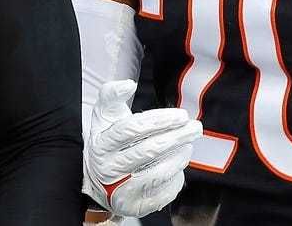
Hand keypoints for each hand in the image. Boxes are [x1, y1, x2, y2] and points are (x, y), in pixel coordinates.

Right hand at [84, 80, 202, 217]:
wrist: (96, 177)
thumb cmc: (108, 139)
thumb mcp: (104, 115)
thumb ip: (112, 94)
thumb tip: (128, 84)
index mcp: (102, 143)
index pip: (131, 129)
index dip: (159, 120)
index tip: (181, 115)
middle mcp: (109, 168)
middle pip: (148, 151)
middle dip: (176, 137)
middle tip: (195, 128)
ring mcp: (120, 190)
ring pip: (156, 174)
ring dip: (178, 158)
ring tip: (188, 146)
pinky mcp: (134, 206)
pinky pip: (161, 195)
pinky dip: (175, 181)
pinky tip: (179, 167)